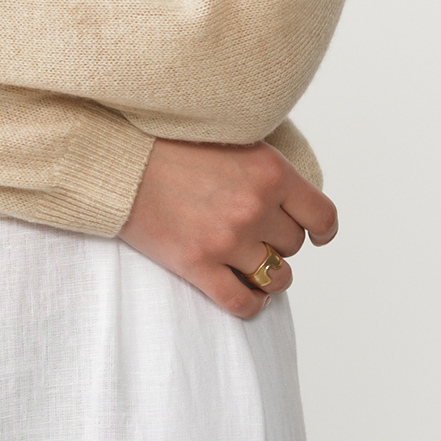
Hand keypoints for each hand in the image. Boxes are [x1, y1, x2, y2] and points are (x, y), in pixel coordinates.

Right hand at [119, 137, 337, 317]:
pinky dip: (250, 304)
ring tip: (254, 266)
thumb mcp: (231, 136)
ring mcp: (226, 239)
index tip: (317, 235)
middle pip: (294, 245)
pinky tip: (244, 293)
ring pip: (276, 277)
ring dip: (269, 274)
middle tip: (258, 234)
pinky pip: (241, 302)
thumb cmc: (170, 142)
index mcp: (269, 171)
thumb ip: (264, 166)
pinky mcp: (197, 264)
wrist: (118, 159)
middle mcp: (254, 206)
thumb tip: (291, 194)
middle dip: (280, 241)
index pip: (322, 216)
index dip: (322, 230)